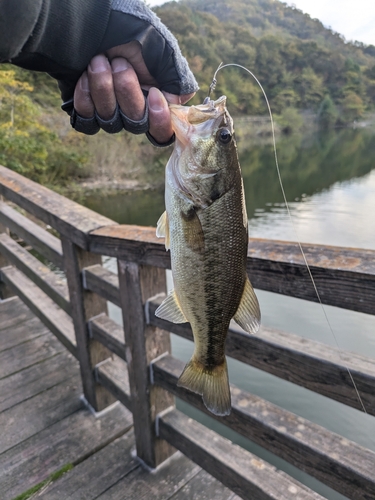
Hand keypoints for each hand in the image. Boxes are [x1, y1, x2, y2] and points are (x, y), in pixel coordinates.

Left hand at [73, 42, 194, 144]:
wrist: (101, 23)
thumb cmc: (136, 36)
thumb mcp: (165, 54)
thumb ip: (177, 82)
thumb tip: (177, 104)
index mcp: (157, 104)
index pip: (162, 132)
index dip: (159, 121)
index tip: (154, 94)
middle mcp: (135, 113)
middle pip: (135, 125)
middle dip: (127, 92)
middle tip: (120, 63)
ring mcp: (111, 114)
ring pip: (110, 121)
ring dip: (104, 87)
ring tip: (100, 60)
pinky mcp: (88, 109)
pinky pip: (86, 118)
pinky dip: (86, 95)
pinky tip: (86, 73)